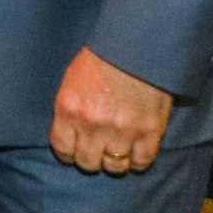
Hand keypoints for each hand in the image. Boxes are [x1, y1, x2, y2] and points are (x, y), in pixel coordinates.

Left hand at [51, 46, 173, 174]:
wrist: (134, 46)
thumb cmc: (100, 60)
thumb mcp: (71, 82)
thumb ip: (70, 110)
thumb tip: (71, 133)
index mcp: (69, 109)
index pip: (62, 148)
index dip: (68, 154)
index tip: (74, 152)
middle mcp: (92, 124)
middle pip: (88, 163)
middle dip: (91, 159)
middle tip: (97, 152)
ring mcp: (122, 130)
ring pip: (115, 167)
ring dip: (115, 162)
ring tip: (117, 153)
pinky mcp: (150, 131)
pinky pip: (142, 161)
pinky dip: (138, 161)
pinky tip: (135, 153)